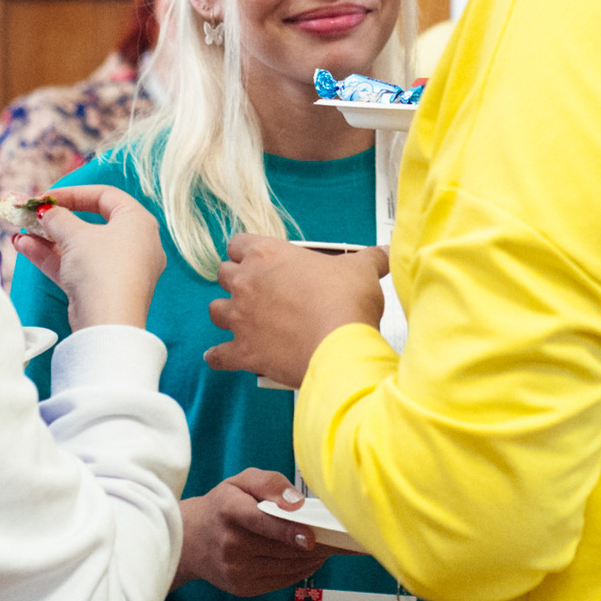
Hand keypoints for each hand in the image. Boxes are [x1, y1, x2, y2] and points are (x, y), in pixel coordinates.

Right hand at [13, 185, 166, 329]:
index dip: (72, 193)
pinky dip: (54, 257)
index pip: (105, 196)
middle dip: (55, 219)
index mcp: (138, 222)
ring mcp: (121, 269)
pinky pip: (78, 267)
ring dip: (48, 239)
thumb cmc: (102, 269)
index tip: (46, 197)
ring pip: (80, 247)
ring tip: (19, 232)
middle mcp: (135, 244)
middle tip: (31, 214)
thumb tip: (47, 212)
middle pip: (90, 223)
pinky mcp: (105, 290)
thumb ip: (58, 218)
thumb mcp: (75, 236)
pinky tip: (24, 247)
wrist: (108, 324)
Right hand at [176, 468, 328, 594]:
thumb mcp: (241, 482)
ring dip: (313, 557)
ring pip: (288, 566)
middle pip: (283, 548)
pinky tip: (311, 557)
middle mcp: (230, 544)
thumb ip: (270, 483)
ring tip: (330, 545)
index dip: (289, 531)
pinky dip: (302, 569)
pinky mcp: (243, 587)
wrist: (190, 540)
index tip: (311, 536)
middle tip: (342, 538)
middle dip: (317, 544)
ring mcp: (236, 570)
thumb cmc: (223, 506)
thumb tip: (297, 503)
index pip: (262, 522)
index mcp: (230, 511)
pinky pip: (283, 579)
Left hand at [204, 237, 387, 386]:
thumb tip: (384, 254)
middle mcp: (246, 283)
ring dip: (227, 313)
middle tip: (257, 289)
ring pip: (215, 311)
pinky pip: (217, 355)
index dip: (247, 251)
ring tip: (242, 319)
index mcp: (267, 255)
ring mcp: (241, 319)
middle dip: (237, 280)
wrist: (339, 345)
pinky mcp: (243, 352)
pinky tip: (219, 357)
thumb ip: (369, 258)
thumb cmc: (345, 302)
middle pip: (224, 274)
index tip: (258, 259)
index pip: (239, 243)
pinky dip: (218, 356)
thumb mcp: (361, 269)